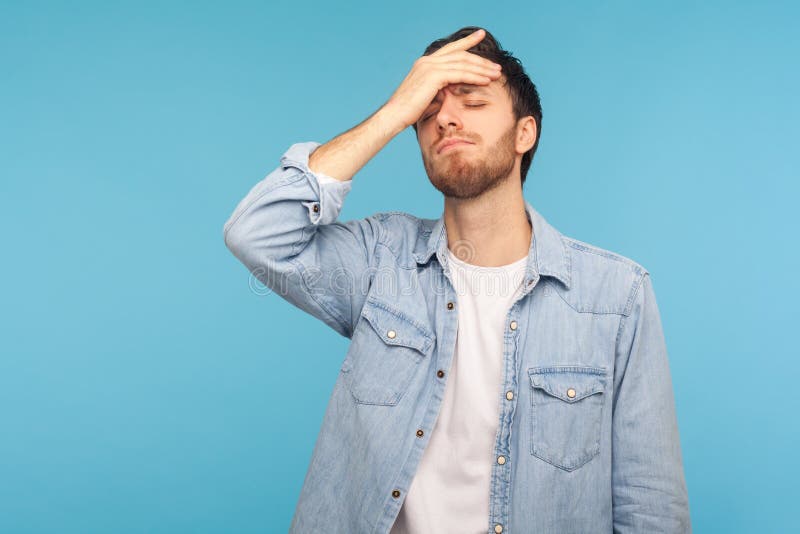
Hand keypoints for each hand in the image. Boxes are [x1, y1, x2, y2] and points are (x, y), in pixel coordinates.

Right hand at [381, 29, 502, 129]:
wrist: (394, 116)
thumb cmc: (408, 112)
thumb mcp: (426, 95)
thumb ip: (438, 88)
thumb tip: (450, 90)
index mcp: (424, 63)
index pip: (450, 49)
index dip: (467, 41)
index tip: (481, 35)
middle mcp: (427, 61)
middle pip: (461, 55)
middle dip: (481, 60)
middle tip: (496, 66)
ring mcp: (429, 67)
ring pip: (463, 63)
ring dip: (482, 69)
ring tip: (496, 74)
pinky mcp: (433, 76)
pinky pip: (460, 74)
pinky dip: (474, 76)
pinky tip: (485, 80)